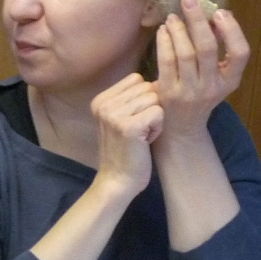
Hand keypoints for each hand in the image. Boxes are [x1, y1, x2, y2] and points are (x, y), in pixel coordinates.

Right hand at [89, 72, 163, 199]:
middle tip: (138, 130)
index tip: (133, 120)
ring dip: (155, 119)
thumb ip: (134, 97)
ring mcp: (114, 115)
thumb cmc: (126, 150)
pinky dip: (157, 128)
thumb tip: (160, 81)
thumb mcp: (123, 118)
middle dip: (150, 108)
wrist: (118, 180)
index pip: (136, 79)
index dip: (143, 98)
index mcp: (100, 99)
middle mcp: (103, 104)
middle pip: (147, 87)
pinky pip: (159, 112)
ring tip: (141, 136)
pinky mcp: (128, 127)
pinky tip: (144, 141)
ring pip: (155, 99)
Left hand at [154, 0, 249, 143]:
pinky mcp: (169, 94)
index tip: (220, 13)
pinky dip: (165, 42)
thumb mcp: (217, 77)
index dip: (232, 31)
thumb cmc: (200, 95)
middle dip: (198, 21)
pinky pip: (166, 62)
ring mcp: (190, 92)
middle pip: (208, 48)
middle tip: (189, 0)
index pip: (241, 54)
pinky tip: (163, 30)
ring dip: (179, 30)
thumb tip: (215, 14)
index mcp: (231, 81)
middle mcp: (213, 87)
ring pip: (186, 53)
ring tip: (173, 16)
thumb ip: (219, 51)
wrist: (181, 128)